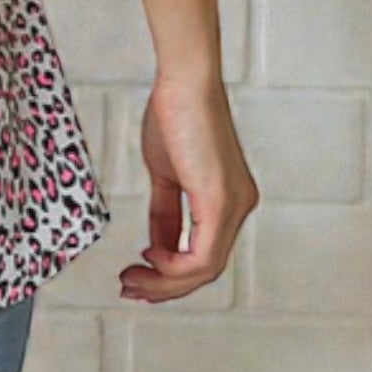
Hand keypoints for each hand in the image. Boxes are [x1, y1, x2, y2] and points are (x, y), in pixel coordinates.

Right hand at [120, 73, 259, 303]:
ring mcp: (234, 207)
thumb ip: (166, 211)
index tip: (139, 272)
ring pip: (205, 269)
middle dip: (165, 286)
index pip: (204, 253)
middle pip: (206, 270)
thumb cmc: (175, 114)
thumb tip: (157, 244)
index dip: (170, 272)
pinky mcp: (220, 202)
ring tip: (133, 280)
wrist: (184, 82)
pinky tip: (150, 257)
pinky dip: (173, 265)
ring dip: (165, 281)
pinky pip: (202, 254)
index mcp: (229, 200)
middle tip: (132, 288)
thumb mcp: (166, 172)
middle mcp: (239, 207)